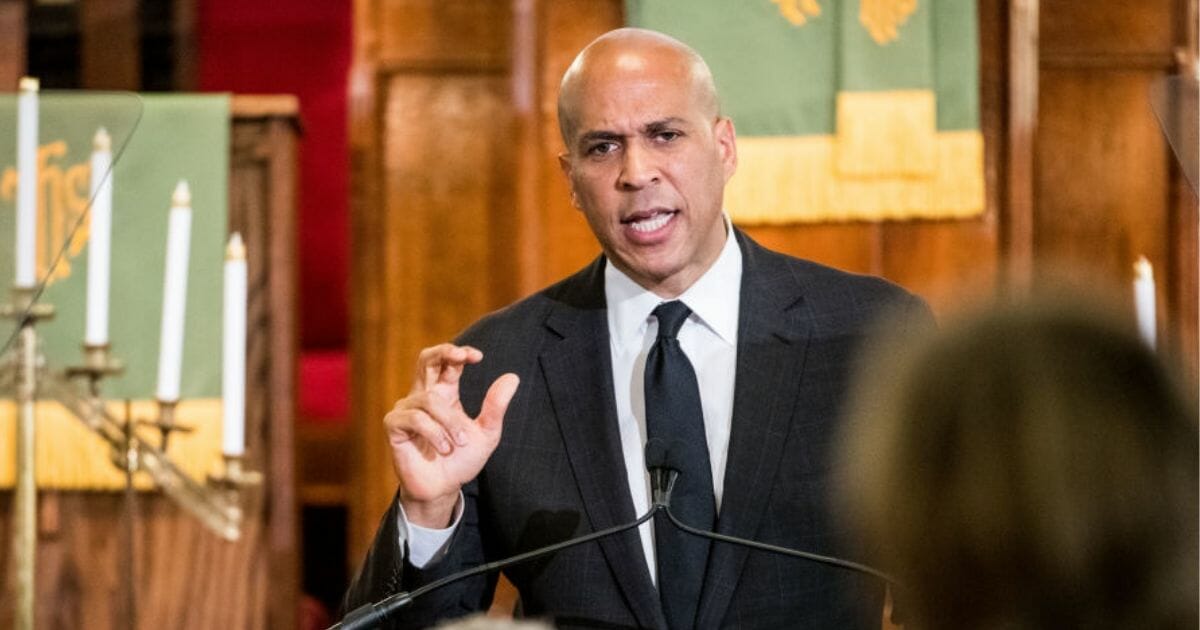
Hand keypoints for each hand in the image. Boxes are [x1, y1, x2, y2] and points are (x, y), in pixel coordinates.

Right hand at [384, 344, 519, 527]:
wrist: (444, 489)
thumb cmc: (462, 460)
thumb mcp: (486, 434)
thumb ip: (496, 407)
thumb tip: (513, 377)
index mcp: (445, 393)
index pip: (447, 362)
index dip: (459, 353)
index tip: (477, 357)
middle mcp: (424, 396)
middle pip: (425, 360)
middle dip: (442, 353)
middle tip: (461, 356)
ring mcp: (406, 410)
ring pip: (430, 400)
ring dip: (450, 422)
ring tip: (458, 443)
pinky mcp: (394, 426)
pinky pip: (415, 419)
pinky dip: (434, 433)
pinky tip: (443, 448)